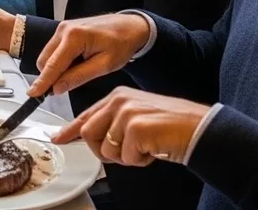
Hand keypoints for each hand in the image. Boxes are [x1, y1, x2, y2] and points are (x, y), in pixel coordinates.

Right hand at [29, 13, 151, 96]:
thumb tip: (57, 88)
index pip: (52, 65)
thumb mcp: (104, 65)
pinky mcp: (63, 29)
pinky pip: (53, 50)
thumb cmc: (122, 43)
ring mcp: (62, 28)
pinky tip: (77, 63)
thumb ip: (78, 77)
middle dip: (50, 76)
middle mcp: (64, 29)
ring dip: (55, 69)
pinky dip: (59, 61)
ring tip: (79, 70)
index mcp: (74, 37)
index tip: (32, 95)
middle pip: (44, 61)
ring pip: (46, 56)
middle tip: (68, 85)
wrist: (130, 26)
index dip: (42, 82)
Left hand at [51, 87, 208, 166]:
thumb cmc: (171, 126)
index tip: (58, 138)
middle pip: (88, 133)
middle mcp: (118, 101)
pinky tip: (153, 150)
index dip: (69, 130)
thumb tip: (95, 138)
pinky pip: (124, 156)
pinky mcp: (135, 128)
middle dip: (103, 151)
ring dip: (125, 157)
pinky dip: (138, 160)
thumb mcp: (137, 118)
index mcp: (118, 97)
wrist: (199, 128)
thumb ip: (114, 124)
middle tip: (127, 152)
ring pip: (105, 148)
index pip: (86, 115)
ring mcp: (126, 113)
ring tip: (144, 148)